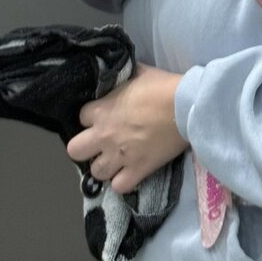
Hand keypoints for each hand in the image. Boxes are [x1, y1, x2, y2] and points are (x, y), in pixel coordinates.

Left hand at [66, 63, 187, 194]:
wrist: (186, 106)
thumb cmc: (163, 86)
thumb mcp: (137, 73)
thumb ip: (121, 78)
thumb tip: (117, 74)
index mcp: (101, 110)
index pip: (81, 117)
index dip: (92, 117)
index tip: (103, 117)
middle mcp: (104, 135)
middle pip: (75, 151)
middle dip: (86, 148)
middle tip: (101, 143)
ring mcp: (120, 155)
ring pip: (96, 172)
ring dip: (105, 166)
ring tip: (117, 160)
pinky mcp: (138, 169)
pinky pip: (120, 186)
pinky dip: (124, 181)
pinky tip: (130, 173)